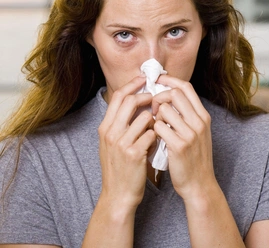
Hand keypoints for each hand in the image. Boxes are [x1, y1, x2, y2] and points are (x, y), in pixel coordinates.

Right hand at [98, 76, 156, 213]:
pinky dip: (157, 135)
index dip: (131, 84)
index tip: (143, 78)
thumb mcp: (111, 143)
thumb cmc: (118, 168)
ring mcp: (122, 143)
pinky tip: (157, 142)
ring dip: (154, 119)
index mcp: (105, 128)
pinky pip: (152, 134)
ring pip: (145, 117)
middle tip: (155, 98)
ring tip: (156, 127)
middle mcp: (111, 133)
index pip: (117, 96)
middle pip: (130, 101)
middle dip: (146, 96)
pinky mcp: (134, 154)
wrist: (118, 196)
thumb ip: (119, 123)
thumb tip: (133, 100)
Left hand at [152, 75, 215, 201]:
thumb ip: (188, 115)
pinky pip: (159, 127)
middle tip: (153, 108)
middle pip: (174, 94)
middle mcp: (199, 122)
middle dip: (159, 97)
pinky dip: (153, 129)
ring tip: (155, 126)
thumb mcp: (198, 132)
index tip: (158, 80)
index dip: (170, 80)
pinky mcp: (179, 146)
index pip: (186, 87)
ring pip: (164, 109)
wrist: (199, 185)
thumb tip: (169, 96)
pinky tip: (154, 137)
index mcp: (203, 116)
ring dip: (155, 115)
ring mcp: (190, 133)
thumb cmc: (195, 158)